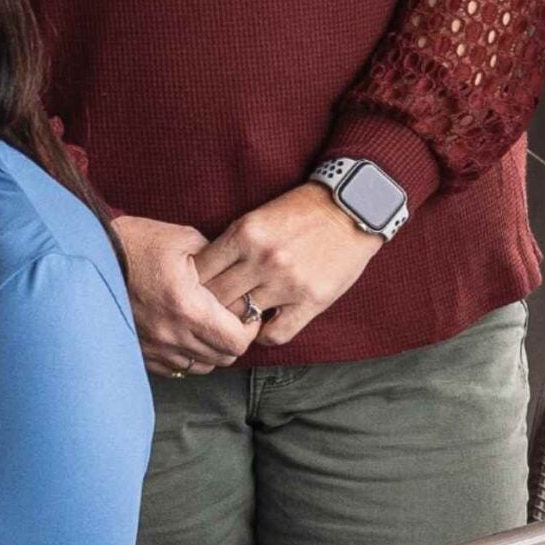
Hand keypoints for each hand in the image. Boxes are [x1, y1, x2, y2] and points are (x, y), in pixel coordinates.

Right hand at [112, 214, 259, 375]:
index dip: (249, 328)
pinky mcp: (140, 351)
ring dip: (211, 349)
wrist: (91, 254)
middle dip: (234, 339)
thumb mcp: (184, 239)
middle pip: (223, 357)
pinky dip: (187, 355)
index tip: (246, 312)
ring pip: (201, 366)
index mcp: (186, 306)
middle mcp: (170, 333)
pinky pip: (175, 367)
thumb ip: (219, 260)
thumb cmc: (137, 242)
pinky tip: (185, 333)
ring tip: (208, 326)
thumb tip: (240, 277)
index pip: (236, 340)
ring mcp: (153, 346)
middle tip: (230, 318)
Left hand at [195, 185, 388, 349]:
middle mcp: (263, 259)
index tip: (192, 293)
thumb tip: (202, 277)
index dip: (190, 286)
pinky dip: (263, 336)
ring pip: (241, 319)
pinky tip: (262, 326)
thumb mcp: (259, 218)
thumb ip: (233, 245)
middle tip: (206, 314)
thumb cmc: (303, 213)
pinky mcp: (312, 300)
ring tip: (233, 322)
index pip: (199, 272)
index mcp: (245, 234)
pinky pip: (275, 334)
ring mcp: (288, 282)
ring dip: (234, 323)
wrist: (354, 208)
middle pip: (215, 299)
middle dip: (206, 309)